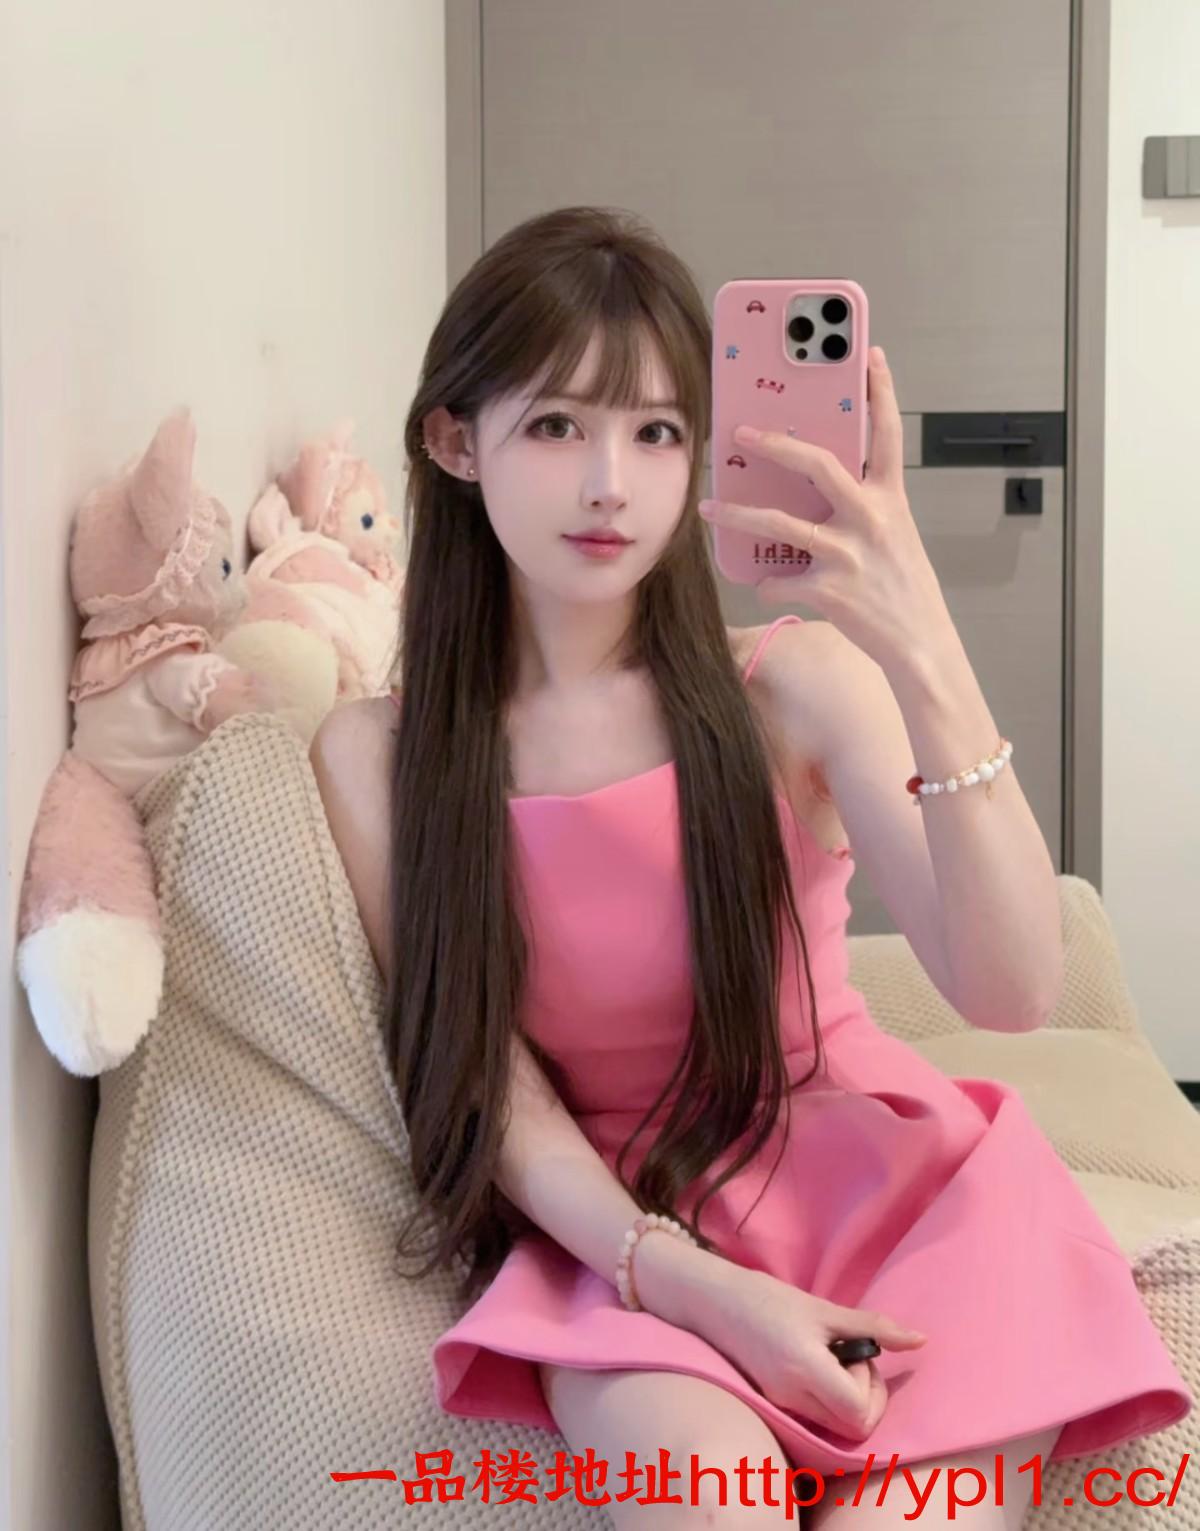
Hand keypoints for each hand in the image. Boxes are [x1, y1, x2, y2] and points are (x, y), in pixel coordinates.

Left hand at [698, 346, 953, 671]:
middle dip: (775, 445)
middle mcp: (871, 519)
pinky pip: (781, 580)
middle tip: (741, 433)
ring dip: (738, 515)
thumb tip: (819, 489)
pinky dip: (768, 583)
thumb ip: (863, 507)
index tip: (870, 354)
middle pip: (818, 465)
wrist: (921, 645)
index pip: (887, 434)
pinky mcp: (830, 590)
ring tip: (707, 508)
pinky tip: (767, 585)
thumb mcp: (894, 536)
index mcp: (891, 500)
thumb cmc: (902, 587)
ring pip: (780, 524)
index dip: (880, 392)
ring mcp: (849, 554)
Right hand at [698, 1265, 926, 1439]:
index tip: (862, 1356)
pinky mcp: (774, 1404)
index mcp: (806, 1370)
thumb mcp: (825, 1308)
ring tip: (833, 1359)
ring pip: (834, 1426)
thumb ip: (873, 1327)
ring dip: (846, 1399)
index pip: (859, 1413)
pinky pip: (815, 1417)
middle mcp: (793, 1397)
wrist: (714, 1302)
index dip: (872, 1389)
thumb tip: (921, 1340)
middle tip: (854, 1359)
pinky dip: (827, 1399)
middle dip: (865, 1397)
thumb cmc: (769, 1298)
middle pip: (851, 1427)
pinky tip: (816, 1366)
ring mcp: (782, 1405)